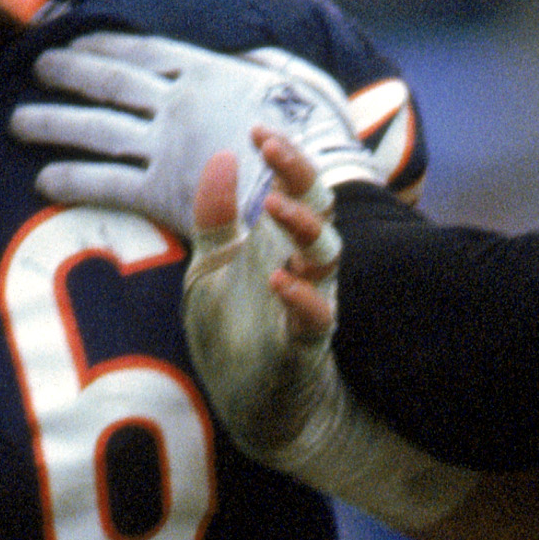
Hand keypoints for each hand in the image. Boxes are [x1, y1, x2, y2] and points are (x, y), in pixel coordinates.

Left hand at [12, 32, 377, 234]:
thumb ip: (265, 65)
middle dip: (68, 73)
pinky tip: (44, 180)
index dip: (105, 45)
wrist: (313, 188)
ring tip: (18, 122)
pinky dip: (73, 180)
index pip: (144, 52)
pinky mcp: (163, 191)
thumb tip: (251, 58)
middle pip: (110, 83)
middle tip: (37, 69)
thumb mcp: (296, 81)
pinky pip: (108, 183)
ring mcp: (168, 146)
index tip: (76, 41)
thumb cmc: (317, 138)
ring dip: (53, 123)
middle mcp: (179, 103)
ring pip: (97, 129)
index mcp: (209, 71)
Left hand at [179, 138, 471, 535]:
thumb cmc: (234, 334)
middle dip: (300, 176)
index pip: (296, 187)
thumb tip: (223, 156)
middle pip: (319, 209)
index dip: (285, 157)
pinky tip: (281, 280)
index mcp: (280, 243)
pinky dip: (302, 298)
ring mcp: (308, 304)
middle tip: (273, 150)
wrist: (251, 408)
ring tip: (274, 206)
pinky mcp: (304, 348)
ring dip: (305, 228)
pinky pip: (315, 318)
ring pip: (327, 255)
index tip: (259, 131)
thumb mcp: (211, 267)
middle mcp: (302, 266)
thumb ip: (217, 216)